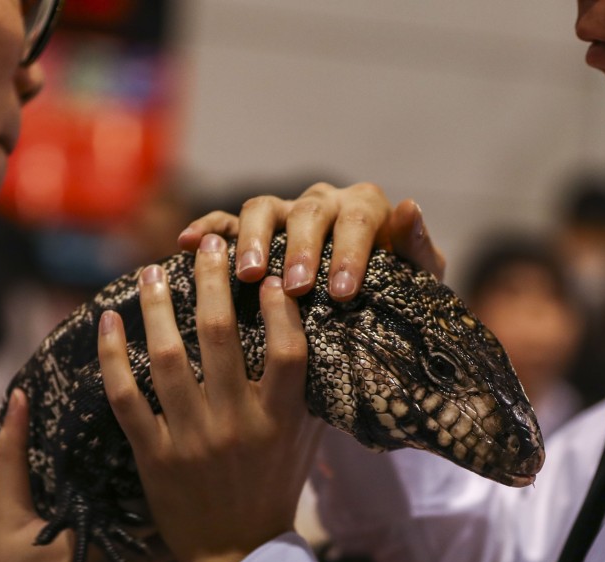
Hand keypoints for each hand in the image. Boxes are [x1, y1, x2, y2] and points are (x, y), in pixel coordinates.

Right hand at [0, 389, 187, 561]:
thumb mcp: (4, 515)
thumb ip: (14, 453)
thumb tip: (21, 398)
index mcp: (90, 542)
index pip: (153, 513)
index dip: (168, 497)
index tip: (174, 481)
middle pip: (169, 546)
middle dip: (180, 528)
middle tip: (191, 509)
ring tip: (187, 541)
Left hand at [98, 233, 324, 561]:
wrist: (236, 556)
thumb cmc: (274, 490)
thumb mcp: (305, 443)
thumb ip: (306, 392)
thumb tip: (306, 330)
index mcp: (280, 420)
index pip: (289, 349)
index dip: (279, 305)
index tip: (268, 272)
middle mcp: (237, 424)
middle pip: (223, 336)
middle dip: (213, 280)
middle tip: (208, 244)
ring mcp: (191, 439)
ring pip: (169, 358)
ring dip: (158, 307)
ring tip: (151, 273)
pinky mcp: (152, 455)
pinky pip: (126, 397)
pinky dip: (113, 356)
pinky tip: (108, 321)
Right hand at [178, 181, 446, 300]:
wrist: (363, 315)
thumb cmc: (392, 297)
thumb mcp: (414, 282)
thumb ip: (418, 250)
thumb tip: (409, 207)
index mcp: (363, 208)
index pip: (358, 219)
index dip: (350, 252)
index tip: (343, 292)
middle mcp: (322, 203)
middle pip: (308, 212)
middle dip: (302, 249)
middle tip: (297, 287)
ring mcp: (284, 215)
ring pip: (263, 209)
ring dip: (254, 239)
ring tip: (248, 274)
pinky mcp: (252, 231)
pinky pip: (225, 221)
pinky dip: (206, 227)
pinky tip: (186, 242)